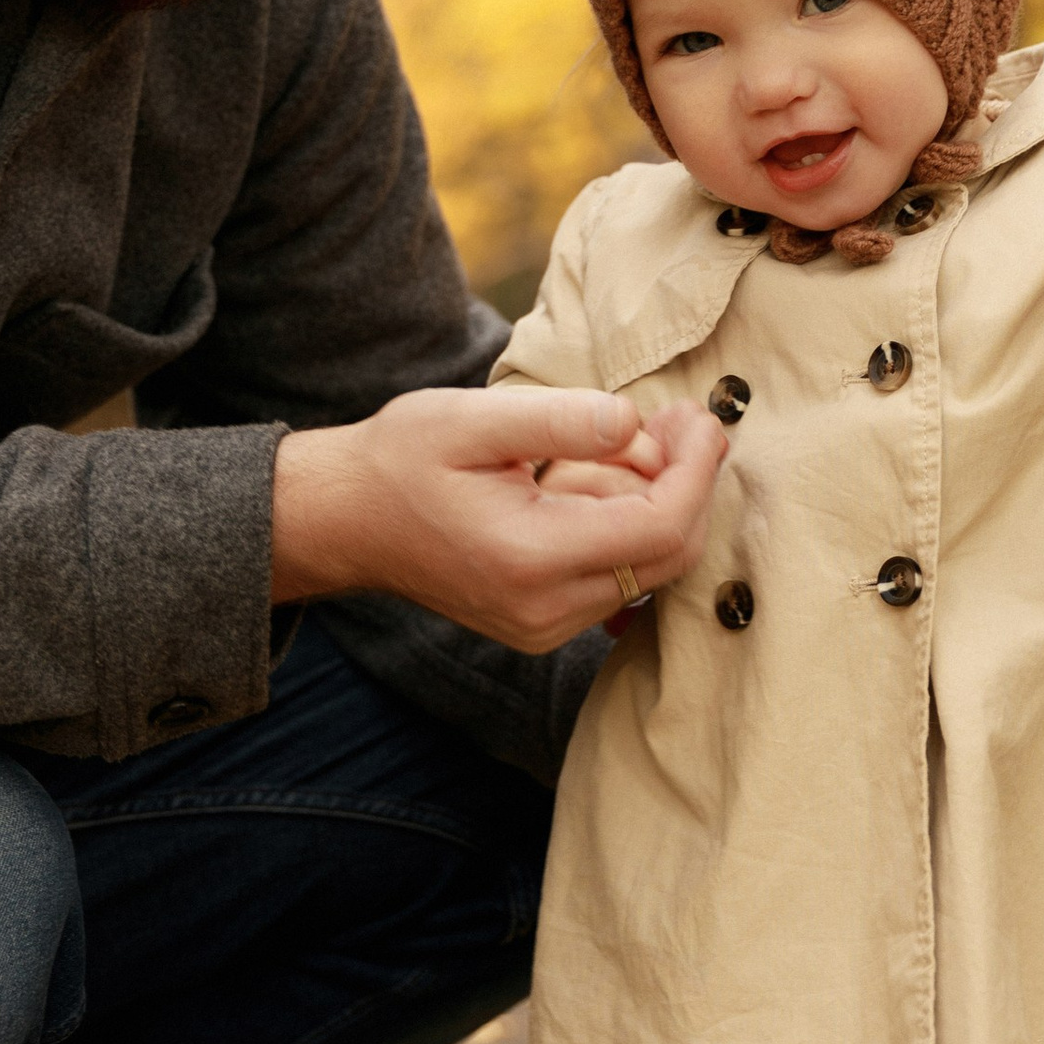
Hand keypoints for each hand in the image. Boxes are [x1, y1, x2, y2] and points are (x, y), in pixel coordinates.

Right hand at [271, 386, 727, 648]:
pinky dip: (620, 522)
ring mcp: (547, 626)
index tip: (697, 416)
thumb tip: (634, 422)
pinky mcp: (546, 624)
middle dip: (686, 481)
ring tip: (596, 444)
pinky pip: (618, 574)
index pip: (662, 528)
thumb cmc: (402, 460)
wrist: (347, 521)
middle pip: (670, 553)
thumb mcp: (471, 419)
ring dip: (648, 497)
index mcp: (531, 559)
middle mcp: (547, 609)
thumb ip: (558, 419)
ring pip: (649, 563)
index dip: (697, 469)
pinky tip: (578, 481)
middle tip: (668, 420)